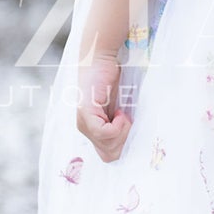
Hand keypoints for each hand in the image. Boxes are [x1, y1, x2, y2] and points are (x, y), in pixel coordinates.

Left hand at [76, 46, 132, 163]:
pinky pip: (105, 134)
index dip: (123, 145)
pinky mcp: (86, 113)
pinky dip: (118, 125)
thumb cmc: (110, 78)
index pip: (108, 155)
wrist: (99, 58)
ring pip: (108, 146)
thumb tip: (130, 143)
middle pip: (110, 155)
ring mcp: (84, 122)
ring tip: (123, 114)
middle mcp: (84, 128)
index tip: (128, 126)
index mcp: (91, 129)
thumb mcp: (117, 106)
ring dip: (123, 132)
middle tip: (127, 121)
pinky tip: (120, 110)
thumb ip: (118, 123)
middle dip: (124, 141)